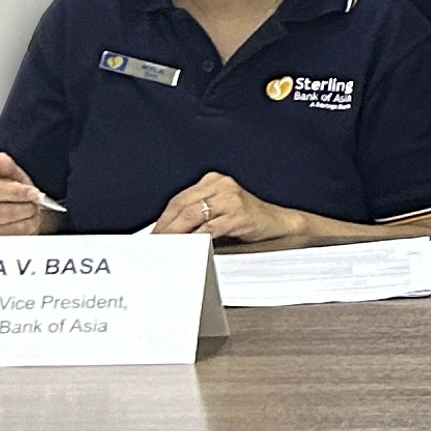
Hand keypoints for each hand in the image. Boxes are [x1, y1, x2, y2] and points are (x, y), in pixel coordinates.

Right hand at [0, 152, 54, 235]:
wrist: (0, 218)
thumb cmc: (4, 197)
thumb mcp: (9, 179)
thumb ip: (7, 169)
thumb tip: (1, 159)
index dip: (16, 192)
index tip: (33, 192)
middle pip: (2, 212)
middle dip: (26, 208)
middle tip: (35, 204)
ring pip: (10, 229)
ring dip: (28, 220)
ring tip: (31, 213)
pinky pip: (13, 240)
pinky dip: (25, 232)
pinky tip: (25, 224)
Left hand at [150, 171, 305, 243]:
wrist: (279, 224)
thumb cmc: (248, 221)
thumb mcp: (219, 213)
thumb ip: (196, 218)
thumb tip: (167, 235)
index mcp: (213, 181)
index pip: (179, 200)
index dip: (163, 219)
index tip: (151, 236)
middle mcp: (221, 185)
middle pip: (183, 206)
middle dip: (165, 228)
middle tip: (154, 245)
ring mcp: (231, 198)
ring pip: (193, 216)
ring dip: (176, 235)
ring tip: (166, 248)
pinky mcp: (239, 214)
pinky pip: (210, 228)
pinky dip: (196, 240)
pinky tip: (188, 249)